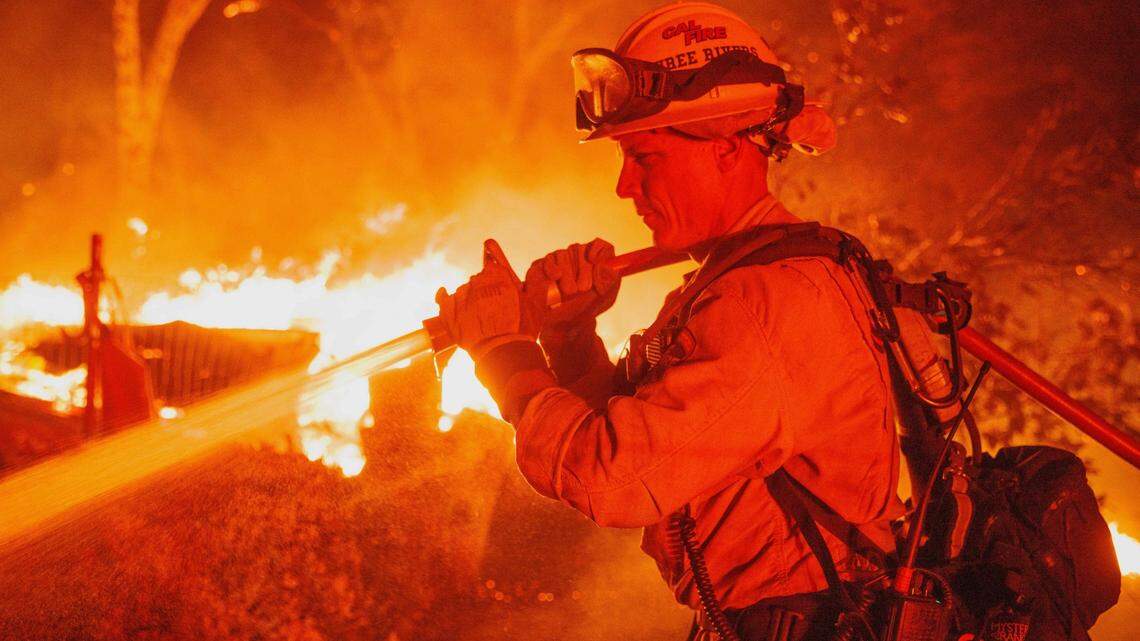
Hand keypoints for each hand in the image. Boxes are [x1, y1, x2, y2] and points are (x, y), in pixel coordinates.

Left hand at [435, 239, 542, 358]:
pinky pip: (444, 298)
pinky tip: (445, 294)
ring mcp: (461, 296)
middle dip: (485, 289)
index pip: (492, 266)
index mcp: (497, 276)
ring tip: (479, 316)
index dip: (495, 270)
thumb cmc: (521, 329)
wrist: (501, 354)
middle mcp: (477, 282)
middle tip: (495, 307)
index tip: (495, 268)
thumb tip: (546, 267)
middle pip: (478, 280)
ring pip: (464, 290)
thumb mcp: (537, 304)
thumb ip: (539, 281)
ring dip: (469, 298)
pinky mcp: (449, 311)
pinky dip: (444, 297)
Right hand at [525, 238, 619, 334]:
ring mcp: (558, 259)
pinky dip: (552, 268)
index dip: (598, 250)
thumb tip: (605, 265)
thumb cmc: (587, 307)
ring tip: (570, 291)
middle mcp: (576, 256)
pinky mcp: (542, 266)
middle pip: (579, 249)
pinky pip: (547, 261)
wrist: (565, 322)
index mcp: (595, 260)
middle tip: (583, 288)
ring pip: (562, 254)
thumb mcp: (605, 297)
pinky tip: (556, 277)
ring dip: (568, 273)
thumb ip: (609, 279)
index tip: (594, 260)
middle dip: (583, 268)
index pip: (600, 246)